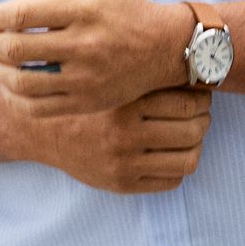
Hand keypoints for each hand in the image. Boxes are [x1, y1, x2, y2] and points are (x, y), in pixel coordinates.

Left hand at [0, 0, 192, 115]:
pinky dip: (14, 98)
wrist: (164, 48)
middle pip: (17, 50)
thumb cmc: (126, 6)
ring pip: (24, 81)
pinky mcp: (87, 102)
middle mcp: (83, 45)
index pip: (22, 14)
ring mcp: (85, 78)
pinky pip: (39, 107)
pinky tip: (4, 86)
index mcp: (82, 10)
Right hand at [12, 83, 213, 193]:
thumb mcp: (107, 74)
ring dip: (196, 144)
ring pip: (188, 159)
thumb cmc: (82, 95)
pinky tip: (170, 151)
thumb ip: (141, 70)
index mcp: (123, 102)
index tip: (199, 91)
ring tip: (189, 132)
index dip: (201, 96)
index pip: (187, 102)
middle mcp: (124, 135)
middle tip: (199, 111)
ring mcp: (124, 163)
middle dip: (203, 119)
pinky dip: (178, 165)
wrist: (40, 129)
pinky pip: (172, 180)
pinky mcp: (122, 184)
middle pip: (193, 130)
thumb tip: (189, 61)